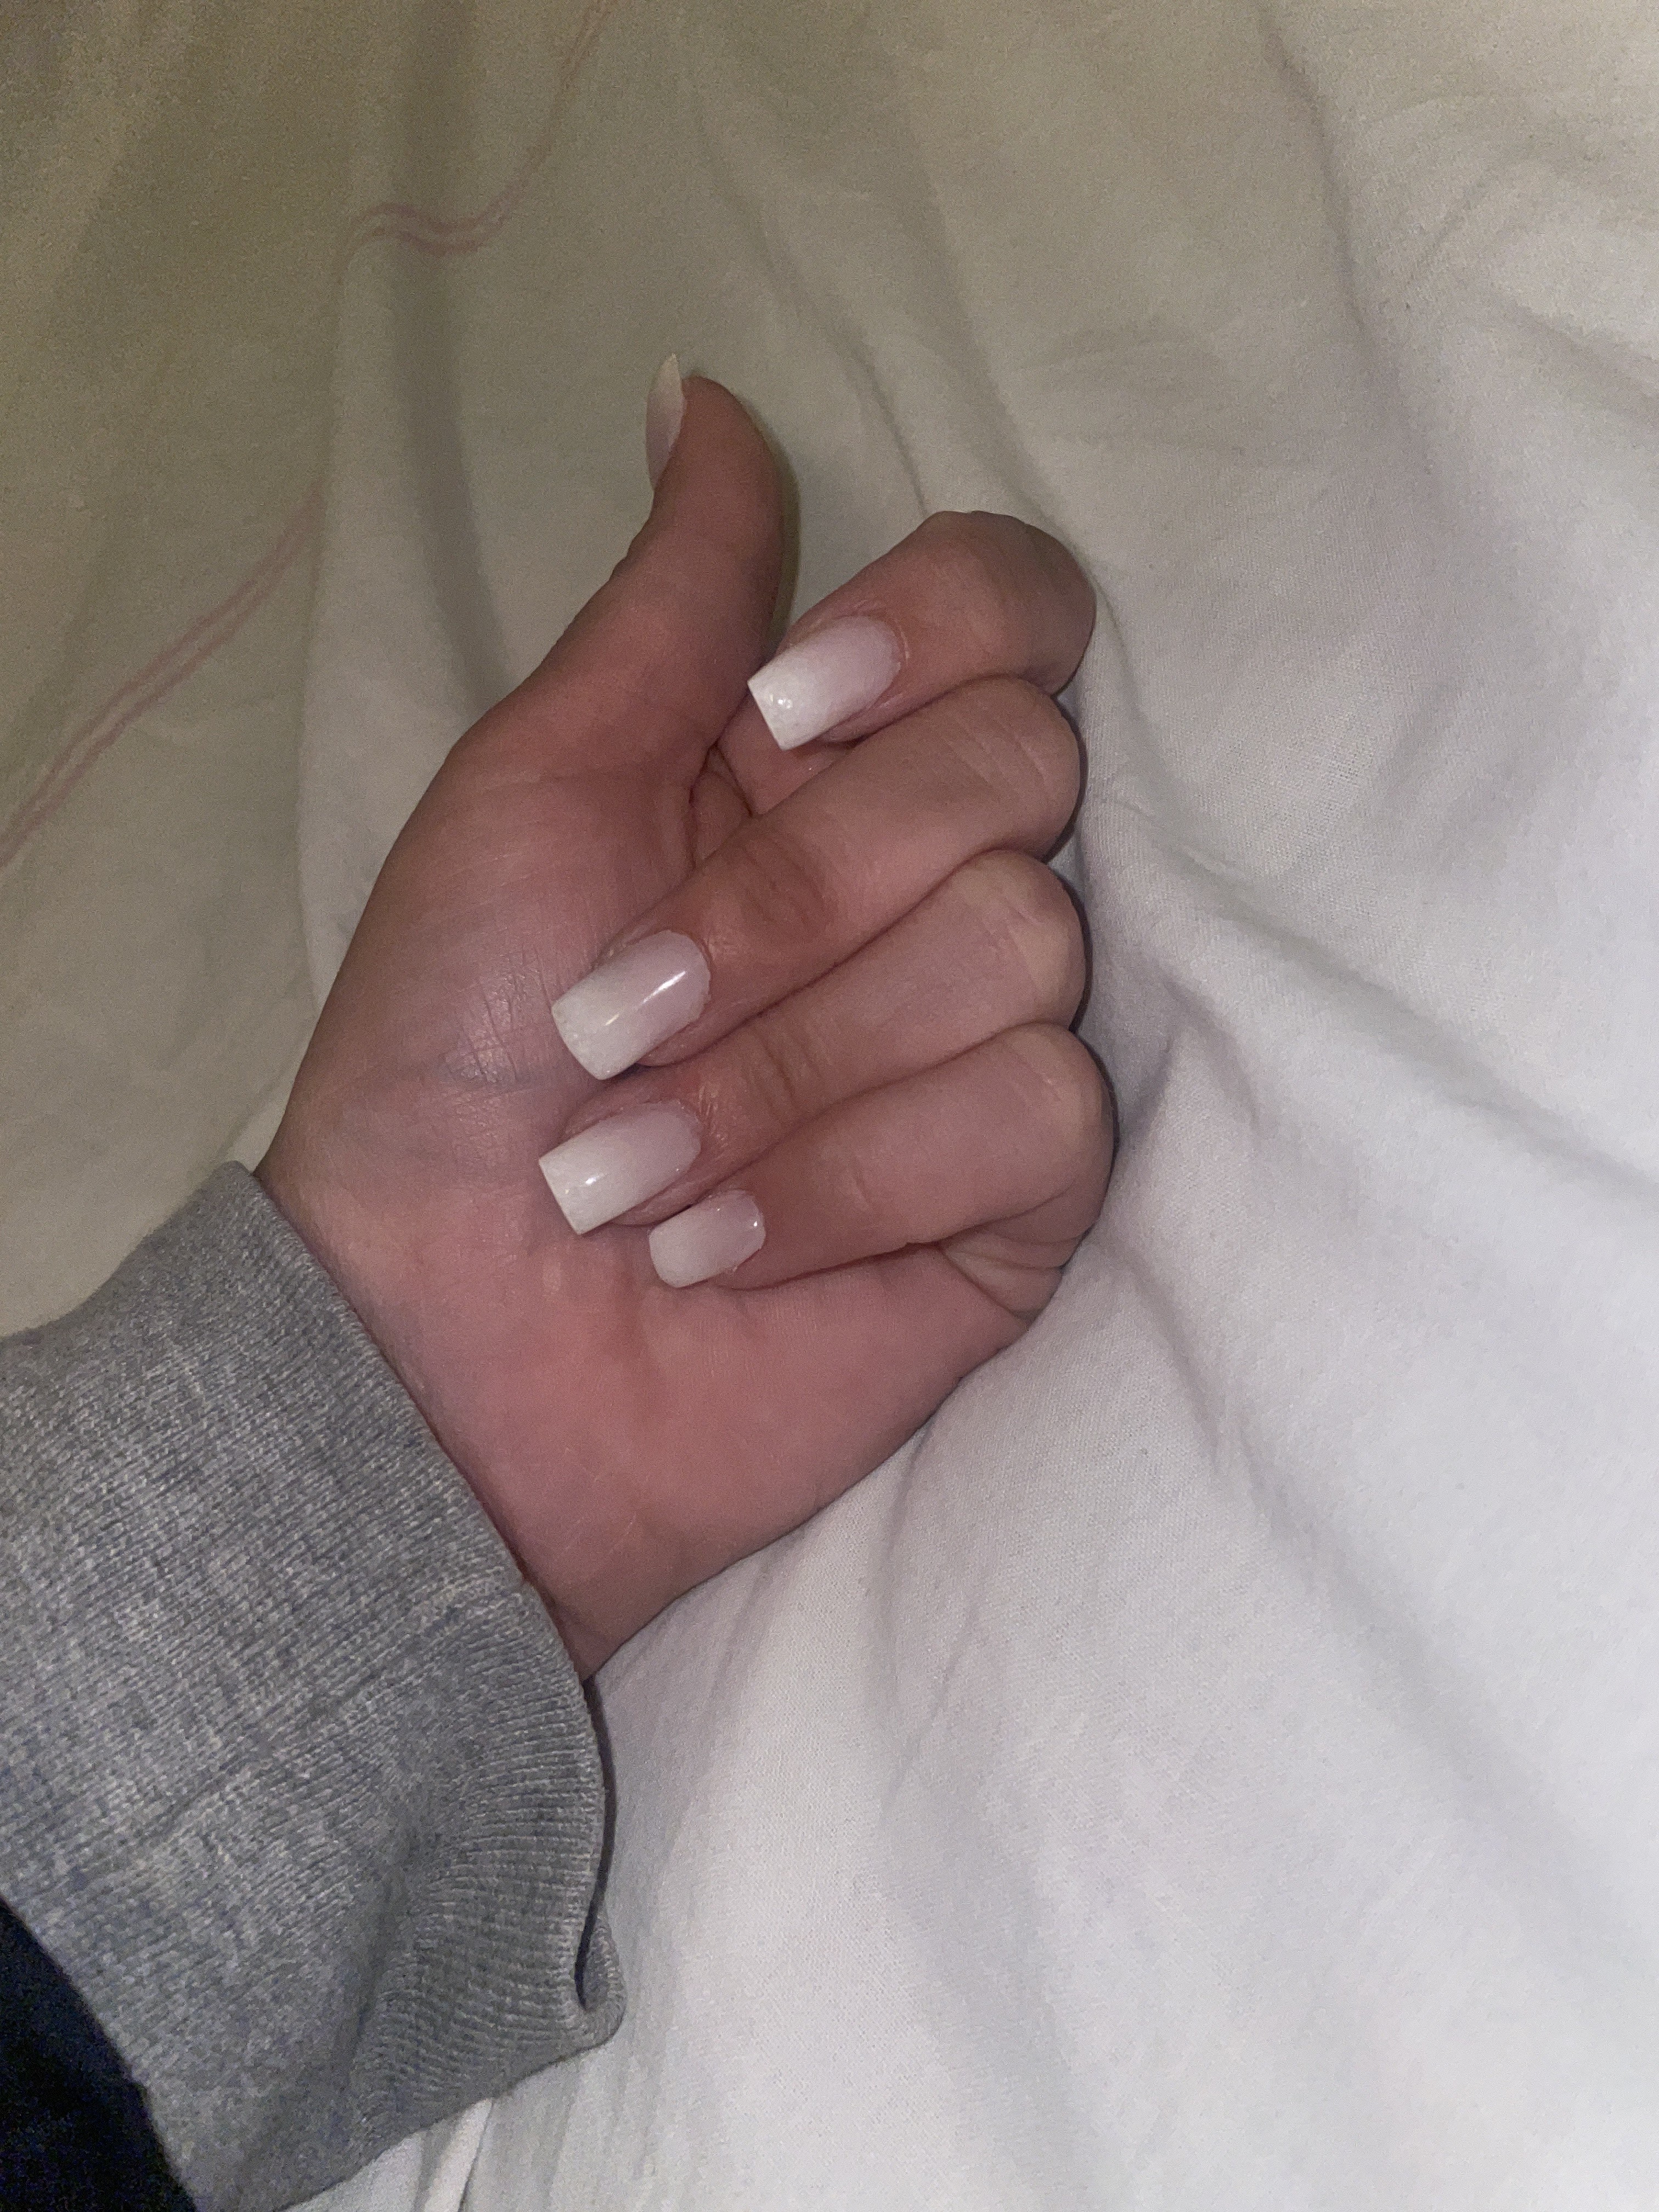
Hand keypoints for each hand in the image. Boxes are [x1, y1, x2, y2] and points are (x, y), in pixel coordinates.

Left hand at [259, 374, 1105, 1675]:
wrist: (450, 1328)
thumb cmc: (460, 1051)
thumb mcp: (535, 789)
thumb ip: (664, 605)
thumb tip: (703, 390)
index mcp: (827, 766)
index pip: (1014, 609)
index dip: (931, 636)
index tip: (776, 722)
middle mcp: (935, 881)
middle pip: (1022, 772)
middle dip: (799, 899)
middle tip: (624, 1010)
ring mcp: (994, 1038)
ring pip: (1021, 951)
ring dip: (786, 1068)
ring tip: (642, 1164)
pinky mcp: (1025, 1194)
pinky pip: (1034, 1115)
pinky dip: (850, 1179)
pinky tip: (725, 1244)